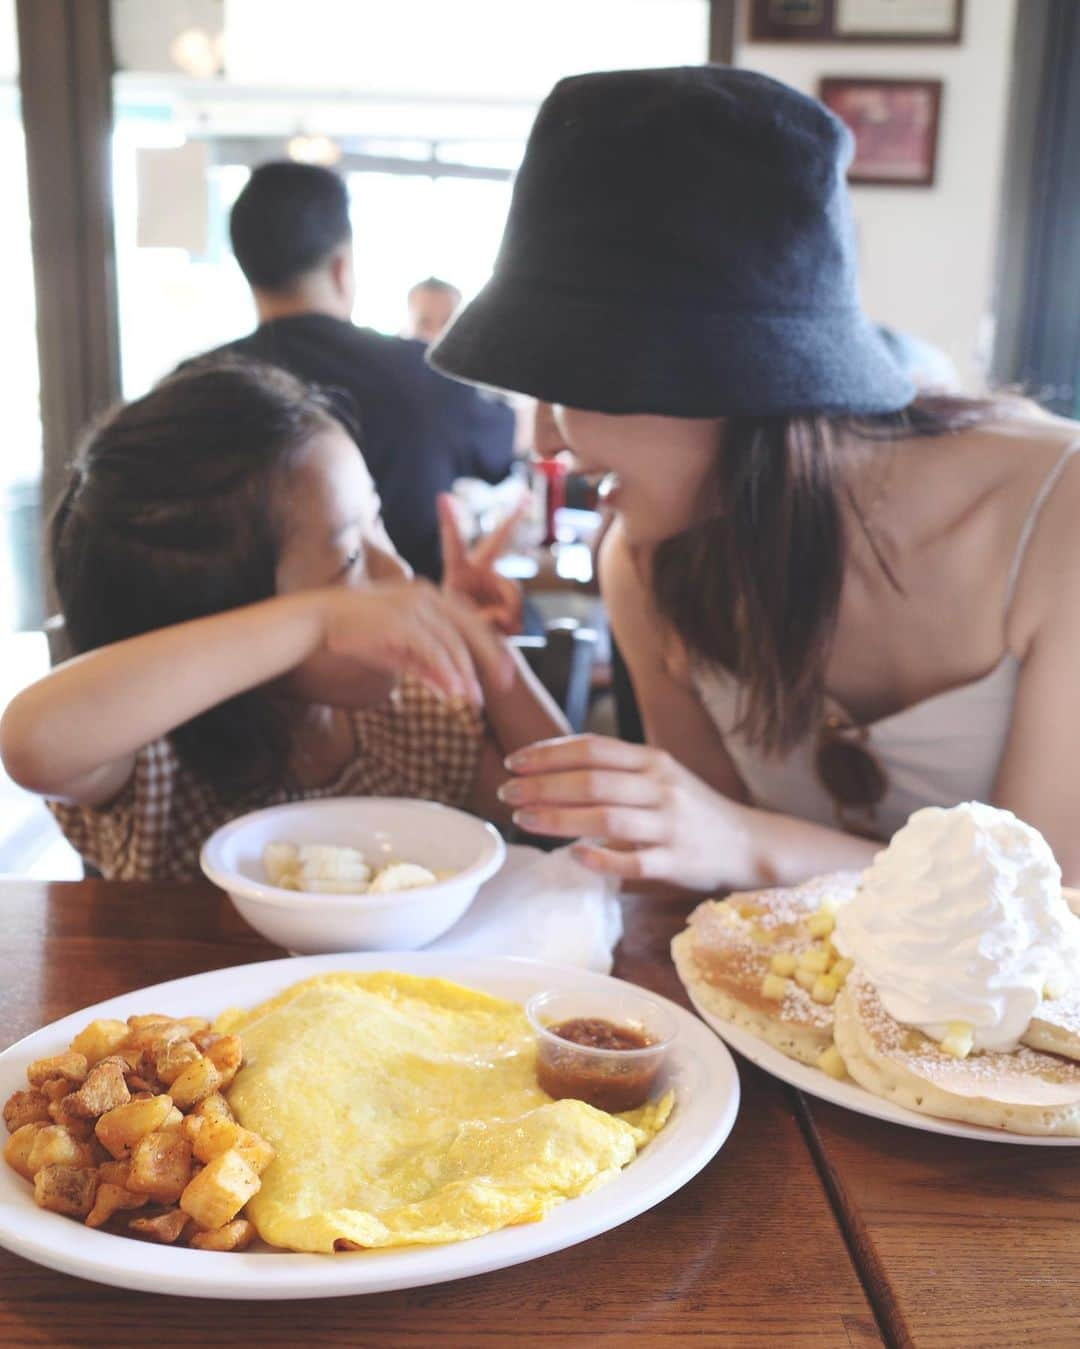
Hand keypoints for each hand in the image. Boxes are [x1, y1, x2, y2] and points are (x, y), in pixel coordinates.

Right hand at [318, 581, 514, 704]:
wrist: (319, 619)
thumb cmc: (358, 634)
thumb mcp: (400, 653)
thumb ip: (427, 667)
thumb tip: (454, 690)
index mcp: (430, 596)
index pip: (471, 621)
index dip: (491, 647)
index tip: (505, 671)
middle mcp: (427, 596)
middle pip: (472, 628)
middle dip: (492, 658)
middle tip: (506, 683)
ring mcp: (414, 606)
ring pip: (453, 643)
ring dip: (466, 674)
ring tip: (475, 699)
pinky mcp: (401, 620)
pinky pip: (433, 650)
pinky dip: (446, 671)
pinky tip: (455, 692)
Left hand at [438, 493, 525, 635]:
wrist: (474, 649)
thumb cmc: (456, 633)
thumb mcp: (457, 625)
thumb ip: (477, 616)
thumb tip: (502, 614)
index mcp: (458, 572)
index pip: (453, 545)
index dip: (449, 522)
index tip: (443, 496)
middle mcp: (480, 571)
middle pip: (496, 541)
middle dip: (511, 517)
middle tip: (526, 496)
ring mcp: (499, 583)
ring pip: (512, 590)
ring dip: (503, 612)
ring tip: (487, 625)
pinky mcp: (513, 600)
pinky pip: (516, 608)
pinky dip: (509, 624)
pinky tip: (501, 630)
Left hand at [498, 734, 749, 889]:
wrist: (747, 843)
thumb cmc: (690, 809)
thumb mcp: (659, 775)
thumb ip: (615, 769)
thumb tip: (551, 767)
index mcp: (654, 761)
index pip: (593, 748)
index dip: (550, 754)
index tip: (515, 761)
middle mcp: (662, 788)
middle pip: (593, 781)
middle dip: (543, 786)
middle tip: (508, 793)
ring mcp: (671, 826)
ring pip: (607, 819)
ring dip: (559, 819)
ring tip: (524, 819)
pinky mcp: (677, 862)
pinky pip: (633, 861)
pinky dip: (601, 859)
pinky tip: (574, 856)